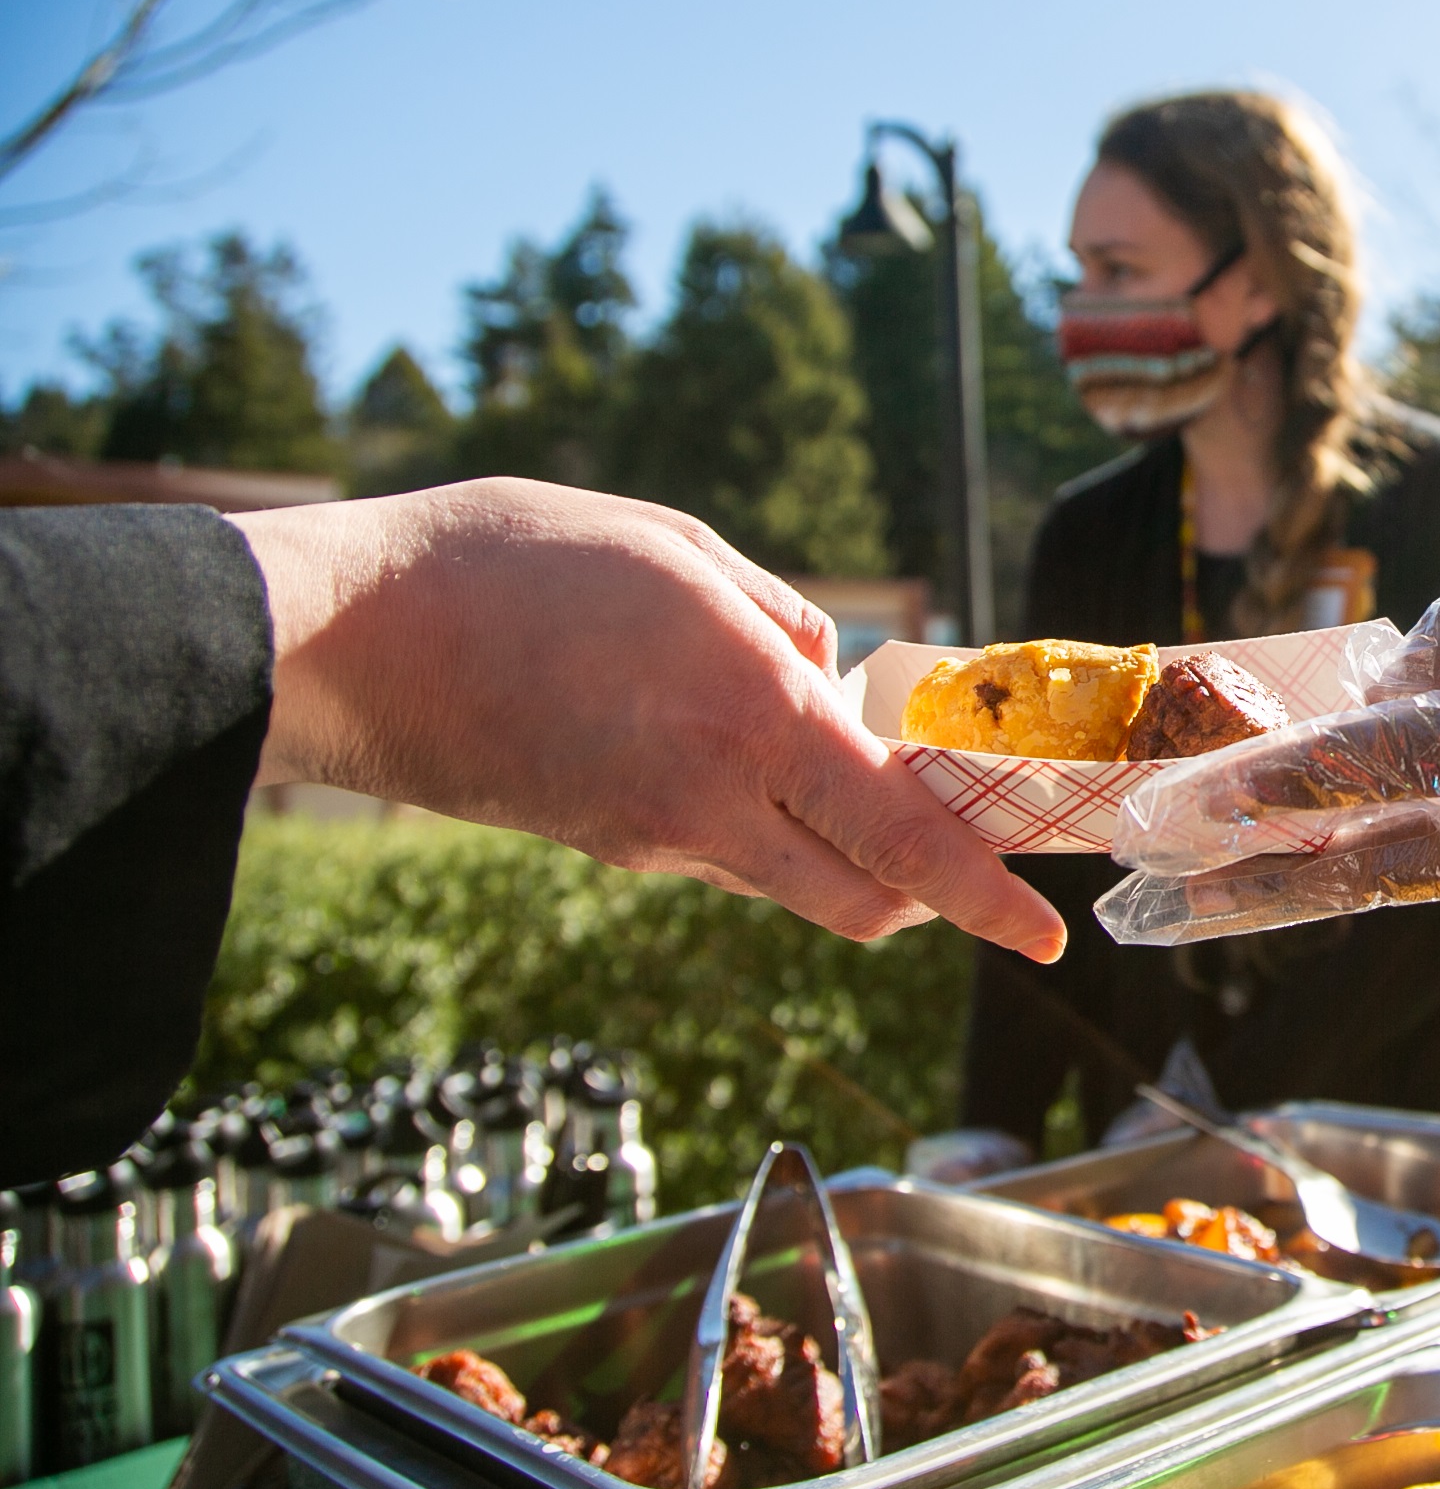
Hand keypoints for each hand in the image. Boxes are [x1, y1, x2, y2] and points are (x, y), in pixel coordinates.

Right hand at [236, 479, 1063, 958]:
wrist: (346, 638)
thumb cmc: (512, 562)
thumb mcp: (679, 550)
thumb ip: (781, 619)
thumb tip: (835, 676)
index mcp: (752, 718)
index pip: (905, 841)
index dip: (986, 899)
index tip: (1043, 937)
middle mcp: (712, 802)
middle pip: (862, 902)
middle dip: (933, 901)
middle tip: (975, 869)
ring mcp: (649, 838)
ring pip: (788, 880)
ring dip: (842, 852)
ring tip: (851, 775)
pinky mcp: (600, 844)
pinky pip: (715, 853)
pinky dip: (761, 825)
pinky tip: (741, 756)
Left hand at [1101, 531, 1439, 943]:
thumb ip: (1436, 659)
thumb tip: (1346, 714)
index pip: (1370, 762)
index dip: (1264, 793)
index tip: (1166, 810)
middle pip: (1365, 865)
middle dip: (1243, 884)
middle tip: (1136, 899)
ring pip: (1393, 884)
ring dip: (1282, 897)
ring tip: (1176, 908)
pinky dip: (1405, 850)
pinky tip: (1390, 830)